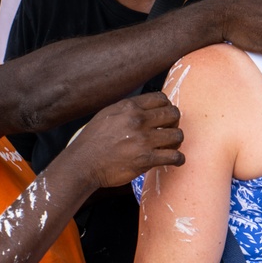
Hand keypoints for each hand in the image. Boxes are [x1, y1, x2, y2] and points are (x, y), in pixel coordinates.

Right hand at [62, 92, 183, 189]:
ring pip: (177, 135)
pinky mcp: (146, 159)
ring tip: (171, 147)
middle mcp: (138, 120)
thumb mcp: (106, 115)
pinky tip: (175, 160)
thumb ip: (126, 110)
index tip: (165, 116)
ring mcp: (143, 140)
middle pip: (173, 114)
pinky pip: (174, 156)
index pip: (160, 99)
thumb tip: (143, 110)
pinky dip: (178, 159)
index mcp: (128, 107)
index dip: (166, 107)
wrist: (83, 163)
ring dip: (176, 141)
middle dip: (174, 123)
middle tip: (169, 131)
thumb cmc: (91, 141)